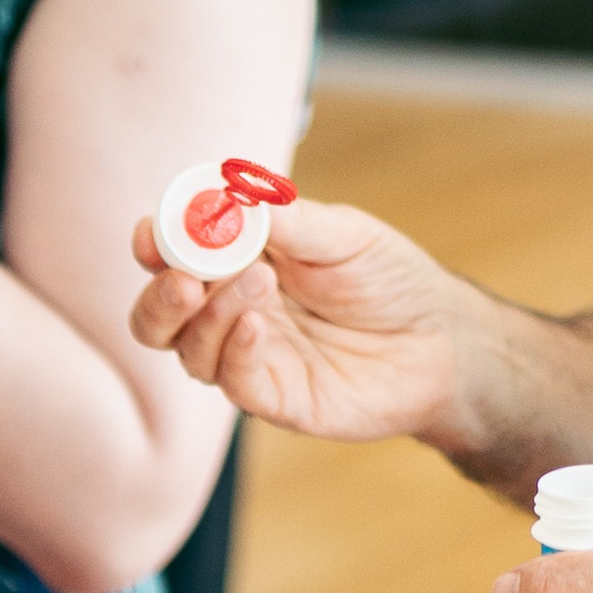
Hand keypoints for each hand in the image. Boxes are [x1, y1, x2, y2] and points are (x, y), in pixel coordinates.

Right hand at [127, 195, 470, 444]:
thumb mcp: (343, 234)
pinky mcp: (274, 397)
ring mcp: (250, 356)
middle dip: (160, 295)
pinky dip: (235, 351)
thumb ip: (285, 219)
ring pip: (189, 348)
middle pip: (160, 314)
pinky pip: (232, 381)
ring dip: (212, 313)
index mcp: (240, 262)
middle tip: (184, 279)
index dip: (156, 243)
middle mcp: (233, 311)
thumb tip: (228, 195)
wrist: (440, 339)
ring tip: (259, 281)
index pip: (175, 254)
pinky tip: (259, 326)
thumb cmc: (390, 279)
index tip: (152, 233)